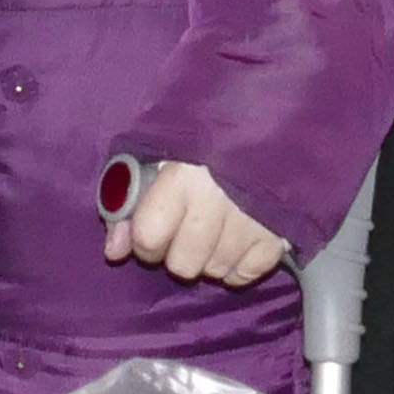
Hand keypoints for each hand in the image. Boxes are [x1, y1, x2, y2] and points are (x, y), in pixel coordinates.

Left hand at [106, 157, 288, 287]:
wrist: (267, 119)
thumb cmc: (204, 139)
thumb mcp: (156, 156)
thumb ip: (128, 202)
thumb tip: (114, 251)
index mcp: (182, 178)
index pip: (149, 237)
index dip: (144, 241)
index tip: (151, 230)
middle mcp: (216, 204)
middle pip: (183, 265)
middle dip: (177, 254)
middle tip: (185, 231)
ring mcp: (252, 222)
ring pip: (215, 271)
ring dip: (208, 259)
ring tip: (213, 231)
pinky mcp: (279, 235)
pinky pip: (247, 274)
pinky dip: (238, 266)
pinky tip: (235, 244)